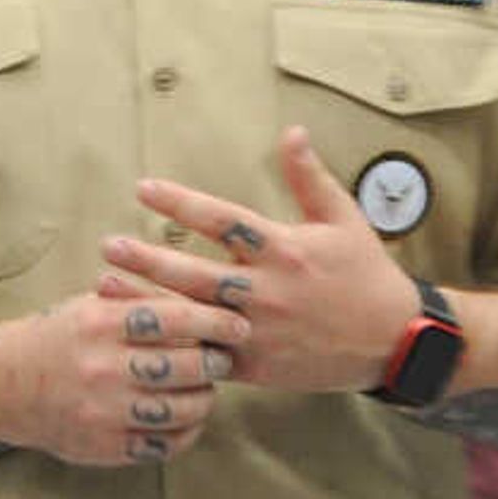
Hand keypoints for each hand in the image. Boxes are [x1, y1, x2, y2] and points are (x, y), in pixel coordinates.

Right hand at [0, 283, 248, 465]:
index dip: (215, 321)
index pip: (174, 318)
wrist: (2, 386)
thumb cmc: (58, 338)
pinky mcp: (104, 446)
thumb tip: (202, 294)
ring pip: (181, 409)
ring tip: (207, 389)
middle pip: (185, 366)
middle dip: (216, 362)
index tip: (239, 325)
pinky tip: (189, 420)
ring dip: (205, 399)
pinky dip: (186, 432)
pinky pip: (163, 444)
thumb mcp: (89, 306)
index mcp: (101, 324)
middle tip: (224, 359)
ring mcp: (104, 411)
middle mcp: (103, 367)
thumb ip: (139, 301)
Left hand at [104, 129, 424, 395]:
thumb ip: (310, 177)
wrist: (393, 341)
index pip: (222, 220)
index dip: (180, 203)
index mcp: (285, 249)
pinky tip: (138, 334)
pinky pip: (205, 357)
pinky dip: (171, 346)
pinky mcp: (256, 367)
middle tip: (109, 244)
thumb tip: (292, 132)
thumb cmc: (366, 275)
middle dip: (148, 258)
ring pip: (192, 316)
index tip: (144, 189)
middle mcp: (268, 291)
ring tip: (104, 285)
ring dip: (146, 300)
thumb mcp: (344, 219)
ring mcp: (259, 332)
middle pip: (196, 272)